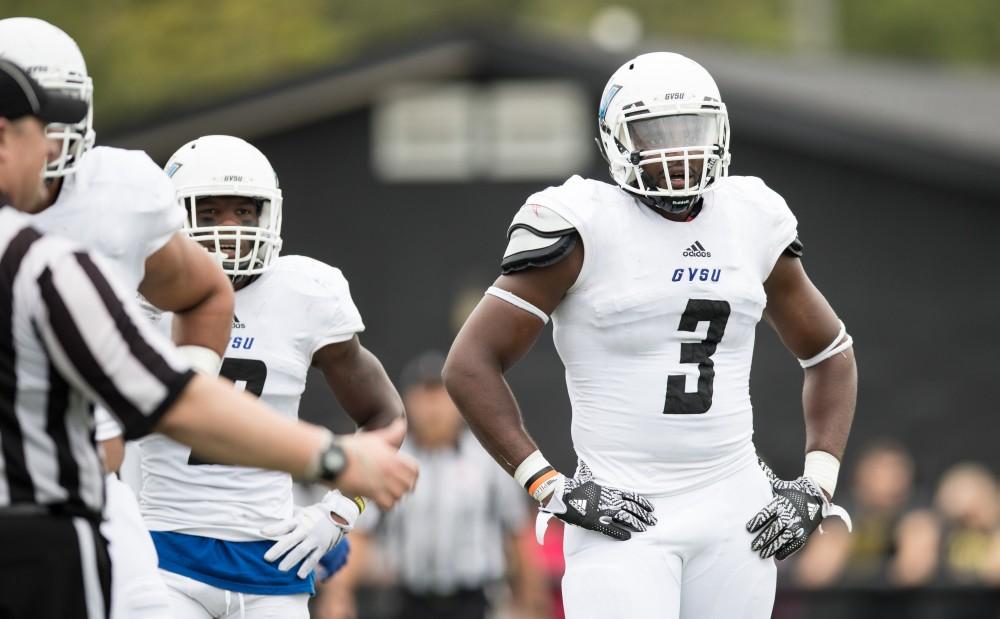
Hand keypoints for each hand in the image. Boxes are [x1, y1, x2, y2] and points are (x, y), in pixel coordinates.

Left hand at [261, 504, 346, 577]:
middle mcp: (307, 529)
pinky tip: (300, 575)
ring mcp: (315, 539)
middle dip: (278, 549)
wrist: (338, 516)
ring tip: (280, 569)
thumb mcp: (302, 512)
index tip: (261, 532)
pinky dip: (307, 567)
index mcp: (300, 519)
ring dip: (290, 561)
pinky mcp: (323, 547)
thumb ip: (288, 518)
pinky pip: (314, 559)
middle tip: (266, 558)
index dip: (274, 529)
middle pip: (290, 540)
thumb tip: (268, 522)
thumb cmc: (313, 515)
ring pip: (301, 551)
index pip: (285, 524)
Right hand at [334, 419, 417, 509]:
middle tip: (395, 488)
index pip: (414, 470)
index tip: (407, 478)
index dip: (412, 475)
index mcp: (393, 457)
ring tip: (386, 494)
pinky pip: (388, 504)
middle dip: (403, 487)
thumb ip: (392, 432)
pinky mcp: (372, 493)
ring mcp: (382, 482)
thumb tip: (401, 422)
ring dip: (394, 496)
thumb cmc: (352, 447)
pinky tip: (379, 500)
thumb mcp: (375, 437)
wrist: (334, 458)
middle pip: (408, 484)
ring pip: (399, 495)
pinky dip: (385, 504)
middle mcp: (390, 470)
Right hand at [540, 460, 655, 540]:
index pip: (631, 496)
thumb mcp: (584, 476)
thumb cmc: (572, 485)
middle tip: (653, 521)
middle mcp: (608, 500)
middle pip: (631, 507)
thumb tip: (584, 461)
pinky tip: (628, 537)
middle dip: (644, 515)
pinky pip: (611, 529)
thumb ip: (588, 472)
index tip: (651, 508)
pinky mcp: (594, 522)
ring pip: (625, 517)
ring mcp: (602, 512)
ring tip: (645, 529)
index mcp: (608, 490)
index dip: (642, 502)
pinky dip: (620, 533)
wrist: (560, 493)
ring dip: (636, 523)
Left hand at [745, 460, 850, 559]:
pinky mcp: (805, 533)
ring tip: (761, 554)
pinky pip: (794, 544)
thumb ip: (765, 485)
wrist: (816, 496)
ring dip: (771, 547)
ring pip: (783, 539)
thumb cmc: (791, 491)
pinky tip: (777, 556)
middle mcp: (789, 515)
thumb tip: (751, 470)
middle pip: (774, 528)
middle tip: (753, 546)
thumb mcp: (779, 486)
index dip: (757, 521)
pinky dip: (786, 551)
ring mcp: (798, 525)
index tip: (748, 529)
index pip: (767, 513)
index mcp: (781, 503)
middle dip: (762, 538)